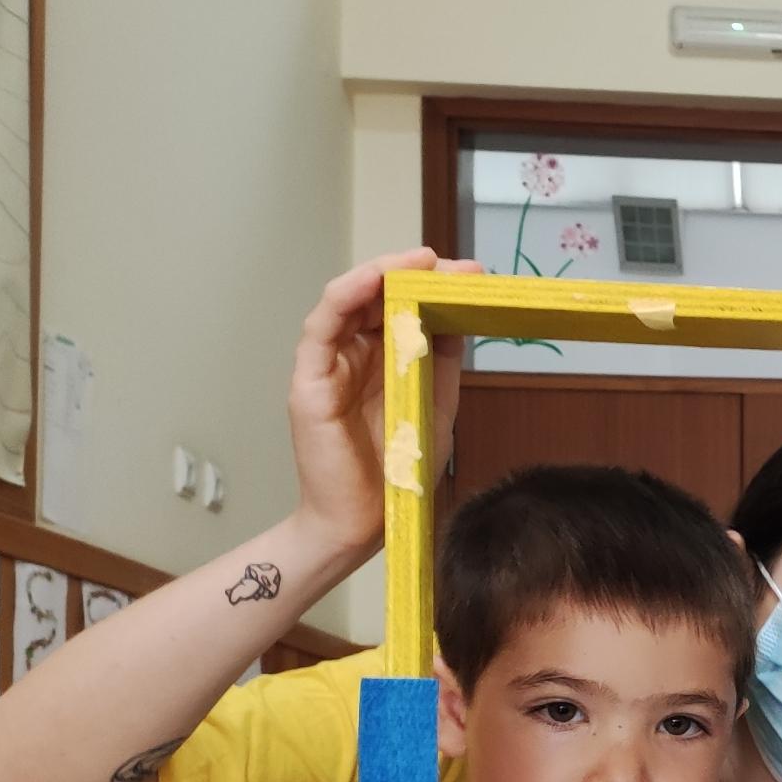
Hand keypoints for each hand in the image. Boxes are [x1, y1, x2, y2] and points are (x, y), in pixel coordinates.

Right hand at [284, 249, 480, 553]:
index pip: (403, 306)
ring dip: (382, 273)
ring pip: (348, 299)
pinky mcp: (309, 378)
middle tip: (452, 264)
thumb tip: (460, 313)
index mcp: (383, 358)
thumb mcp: (435, 402)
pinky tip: (373, 279)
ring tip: (418, 260)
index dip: (432, 285)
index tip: (471, 275)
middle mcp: (353, 353)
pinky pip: (323, 324)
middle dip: (414, 273)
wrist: (366, 522)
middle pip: (377, 295)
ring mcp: (329, 363)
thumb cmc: (398, 469)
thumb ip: (443, 360)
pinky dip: (347, 295)